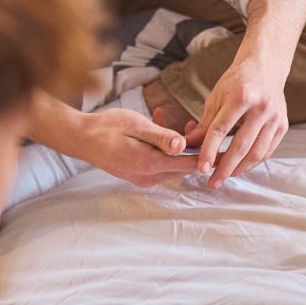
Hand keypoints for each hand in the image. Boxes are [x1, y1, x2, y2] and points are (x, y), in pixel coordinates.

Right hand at [31, 95, 195, 187]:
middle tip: (204, 129)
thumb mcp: (136, 125)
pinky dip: (166, 150)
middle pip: (182, 166)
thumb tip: (182, 145)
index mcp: (149, 164)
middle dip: (195, 149)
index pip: (188, 164)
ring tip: (186, 125)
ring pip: (172, 165)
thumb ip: (161, 136)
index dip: (208, 156)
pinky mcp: (138, 175)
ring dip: (180, 148)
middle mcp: (148, 177)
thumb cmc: (107, 127)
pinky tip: (163, 128)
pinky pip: (160, 164)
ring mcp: (142, 178)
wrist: (80, 138)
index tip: (225, 147)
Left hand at [189, 55, 288, 186]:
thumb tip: (189, 148)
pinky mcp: (283, 125)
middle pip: (241, 146)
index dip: (209, 151)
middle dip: (225, 167)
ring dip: (239, 169)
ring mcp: (275, 117)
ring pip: (257, 153)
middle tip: (212, 182)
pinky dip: (253, 162)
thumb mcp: (216, 97)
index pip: (221, 130)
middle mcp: (261, 107)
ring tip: (225, 177)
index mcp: (241, 96)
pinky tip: (240, 167)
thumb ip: (204, 124)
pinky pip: (267, 151)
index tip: (201, 168)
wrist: (266, 67)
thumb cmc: (236, 81)